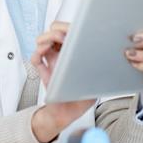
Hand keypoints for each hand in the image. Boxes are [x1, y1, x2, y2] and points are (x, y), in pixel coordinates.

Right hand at [29, 22, 94, 142]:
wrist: (67, 114)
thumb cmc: (82, 99)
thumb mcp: (96, 84)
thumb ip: (99, 74)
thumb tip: (106, 63)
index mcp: (77, 54)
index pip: (72, 33)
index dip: (70, 28)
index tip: (72, 30)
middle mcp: (64, 54)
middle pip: (55, 31)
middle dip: (56, 30)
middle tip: (60, 37)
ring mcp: (53, 61)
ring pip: (43, 41)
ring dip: (44, 40)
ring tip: (48, 45)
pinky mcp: (43, 70)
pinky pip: (35, 58)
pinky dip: (36, 54)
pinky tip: (40, 56)